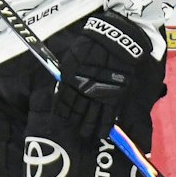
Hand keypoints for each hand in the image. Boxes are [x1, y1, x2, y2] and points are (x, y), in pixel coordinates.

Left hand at [50, 11, 149, 141]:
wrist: (111, 41)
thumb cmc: (89, 45)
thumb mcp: (72, 58)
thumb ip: (67, 74)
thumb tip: (62, 86)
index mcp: (70, 81)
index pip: (63, 102)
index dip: (62, 112)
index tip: (63, 118)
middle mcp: (82, 91)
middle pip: (76, 112)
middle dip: (75, 122)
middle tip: (76, 131)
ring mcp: (98, 95)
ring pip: (91, 117)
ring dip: (87, 127)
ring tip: (86, 136)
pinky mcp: (113, 96)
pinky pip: (108, 115)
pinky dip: (104, 126)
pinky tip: (101, 134)